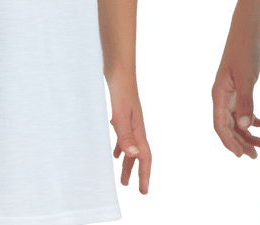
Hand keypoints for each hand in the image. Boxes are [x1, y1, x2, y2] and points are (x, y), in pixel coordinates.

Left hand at [107, 75, 152, 194]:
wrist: (119, 69)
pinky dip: (120, 149)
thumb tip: (133, 155)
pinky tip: (114, 154)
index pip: (145, 156)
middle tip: (140, 191)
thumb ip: (125, 135)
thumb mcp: (120, 114)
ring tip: (123, 180)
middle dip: (139, 173)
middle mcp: (136, 127)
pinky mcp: (123, 115)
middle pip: (139, 155)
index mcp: (138, 129)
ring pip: (131, 148)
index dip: (145, 174)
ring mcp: (130, 121)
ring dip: (128, 164)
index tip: (144, 191)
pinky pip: (124, 138)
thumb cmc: (121, 90)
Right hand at [211, 28, 259, 158]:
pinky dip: (253, 120)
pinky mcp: (240, 89)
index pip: (220, 125)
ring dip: (248, 134)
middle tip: (256, 155)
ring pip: (237, 121)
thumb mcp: (247, 77)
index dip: (229, 142)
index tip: (241, 154)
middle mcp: (222, 97)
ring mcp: (230, 94)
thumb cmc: (245, 50)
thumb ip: (246, 101)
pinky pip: (243, 111)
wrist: (247, 30)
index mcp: (219, 95)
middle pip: (228, 127)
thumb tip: (244, 126)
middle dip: (241, 142)